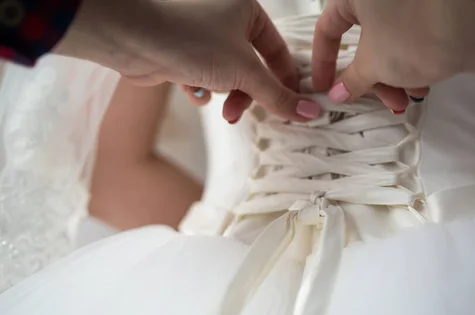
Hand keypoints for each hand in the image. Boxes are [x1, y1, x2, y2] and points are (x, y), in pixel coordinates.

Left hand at [55, 0, 320, 122]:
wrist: (131, 37)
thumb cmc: (191, 41)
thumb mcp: (245, 72)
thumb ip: (278, 96)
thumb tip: (311, 112)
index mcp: (247, 11)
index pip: (279, 51)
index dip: (287, 82)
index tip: (292, 108)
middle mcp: (225, 19)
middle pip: (252, 67)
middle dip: (248, 94)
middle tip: (242, 113)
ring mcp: (202, 36)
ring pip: (227, 75)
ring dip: (225, 94)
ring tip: (219, 107)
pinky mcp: (180, 52)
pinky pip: (202, 76)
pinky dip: (200, 88)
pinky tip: (191, 90)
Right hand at [312, 0, 474, 108]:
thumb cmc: (414, 33)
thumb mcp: (374, 63)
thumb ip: (353, 80)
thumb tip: (338, 93)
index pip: (328, 28)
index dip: (324, 63)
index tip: (326, 88)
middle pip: (363, 40)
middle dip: (372, 79)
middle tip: (381, 101)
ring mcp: (407, 4)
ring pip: (390, 44)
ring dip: (394, 77)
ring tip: (406, 98)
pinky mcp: (433, 13)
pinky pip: (412, 42)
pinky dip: (413, 65)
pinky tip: (422, 85)